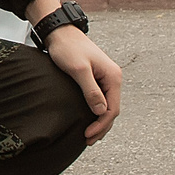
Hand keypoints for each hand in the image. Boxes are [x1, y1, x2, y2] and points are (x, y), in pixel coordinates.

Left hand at [44, 27, 123, 141]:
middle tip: (87, 141)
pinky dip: (96, 112)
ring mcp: (105, 79)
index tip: (87, 135)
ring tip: (89, 136)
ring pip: (107, 106)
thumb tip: (101, 111)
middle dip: (101, 127)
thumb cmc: (68, 48)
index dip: (101, 125)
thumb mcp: (79, 70)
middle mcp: (112, 78)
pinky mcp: (96, 79)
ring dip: (100, 122)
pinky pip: (100, 100)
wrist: (60, 33)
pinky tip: (88, 120)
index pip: (112, 109)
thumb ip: (90, 90)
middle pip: (112, 110)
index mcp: (113, 77)